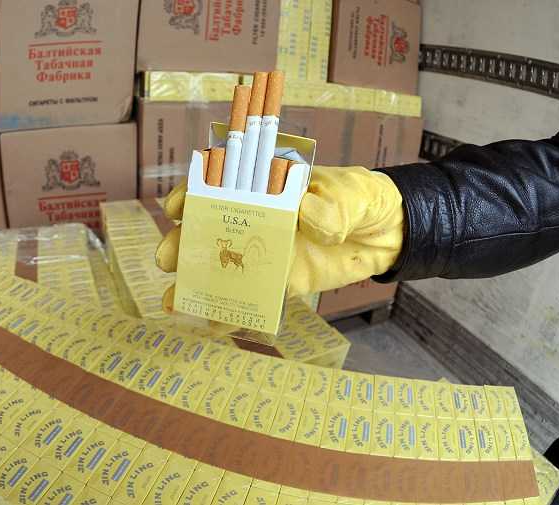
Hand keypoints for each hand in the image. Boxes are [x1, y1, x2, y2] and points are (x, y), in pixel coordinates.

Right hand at [155, 165, 404, 310]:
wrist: (391, 234)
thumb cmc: (364, 199)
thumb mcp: (351, 194)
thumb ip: (332, 205)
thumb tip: (305, 214)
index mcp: (269, 186)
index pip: (223, 185)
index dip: (195, 194)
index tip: (177, 207)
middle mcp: (260, 218)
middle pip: (214, 228)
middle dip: (186, 243)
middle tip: (168, 259)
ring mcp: (270, 251)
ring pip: (226, 265)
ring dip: (199, 282)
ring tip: (175, 300)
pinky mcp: (284, 281)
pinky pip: (254, 295)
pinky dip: (233, 309)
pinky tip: (212, 322)